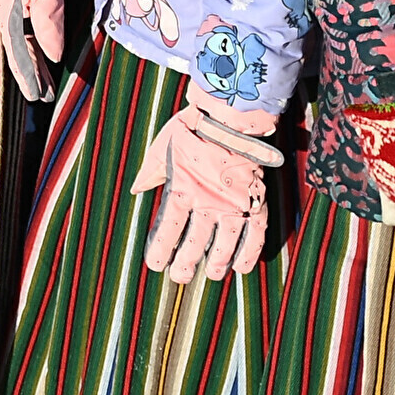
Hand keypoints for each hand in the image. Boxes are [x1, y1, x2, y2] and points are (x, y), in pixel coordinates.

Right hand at [0, 0, 69, 102]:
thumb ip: (49, 23)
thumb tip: (54, 55)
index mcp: (8, 13)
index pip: (18, 53)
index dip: (27, 76)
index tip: (37, 96)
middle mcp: (7, 12)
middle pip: (19, 50)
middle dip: (30, 74)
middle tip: (43, 96)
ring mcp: (13, 6)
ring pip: (22, 41)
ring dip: (33, 62)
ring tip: (44, 81)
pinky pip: (25, 30)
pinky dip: (33, 46)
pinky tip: (40, 52)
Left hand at [131, 83, 283, 281]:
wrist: (231, 118)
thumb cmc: (193, 129)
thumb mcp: (163, 149)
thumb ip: (151, 173)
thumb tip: (137, 190)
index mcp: (183, 189)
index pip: (169, 228)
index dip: (161, 249)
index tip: (155, 264)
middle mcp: (208, 202)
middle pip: (195, 242)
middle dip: (186, 262)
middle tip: (180, 277)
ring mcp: (235, 205)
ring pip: (225, 244)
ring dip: (217, 262)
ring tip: (212, 274)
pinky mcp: (257, 202)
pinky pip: (255, 234)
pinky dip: (249, 252)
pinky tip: (242, 267)